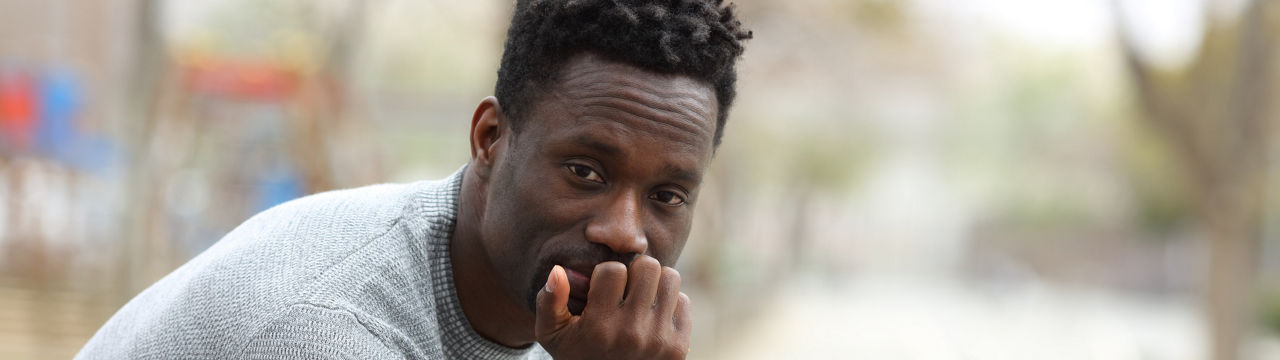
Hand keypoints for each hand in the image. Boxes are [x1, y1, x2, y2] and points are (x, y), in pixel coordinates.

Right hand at [535, 255, 691, 359]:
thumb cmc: (578, 355)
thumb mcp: (552, 334)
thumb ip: (548, 302)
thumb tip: (559, 270)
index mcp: (599, 327)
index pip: (613, 269)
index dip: (606, 274)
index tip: (602, 290)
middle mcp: (631, 333)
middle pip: (648, 266)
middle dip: (635, 271)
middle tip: (626, 285)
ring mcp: (658, 341)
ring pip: (670, 278)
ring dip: (655, 282)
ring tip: (641, 296)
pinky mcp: (678, 347)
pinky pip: (683, 301)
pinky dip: (669, 303)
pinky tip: (652, 316)